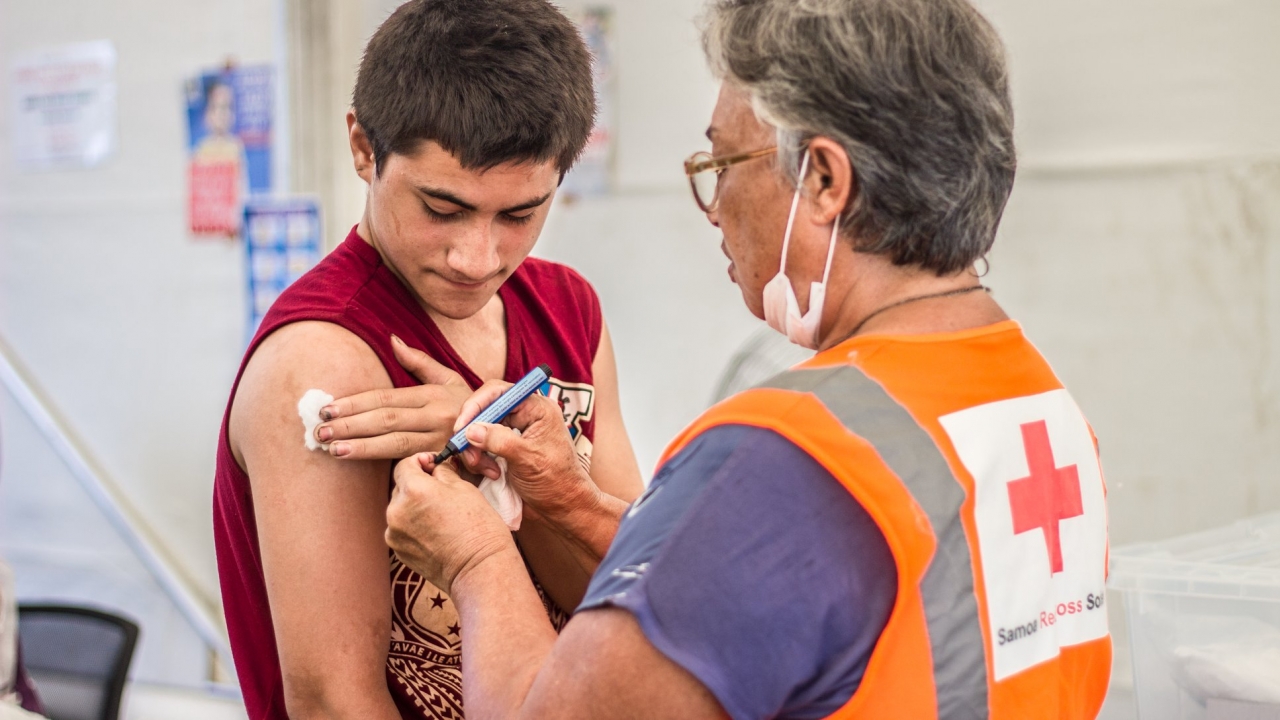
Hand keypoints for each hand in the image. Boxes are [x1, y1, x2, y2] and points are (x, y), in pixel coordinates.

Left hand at [317, 335, 470, 459]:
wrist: (503, 435)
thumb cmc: (468, 406)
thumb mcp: (449, 379)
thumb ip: (419, 362)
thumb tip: (392, 339)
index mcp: (433, 394)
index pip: (386, 398)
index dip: (355, 403)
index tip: (328, 408)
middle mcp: (437, 417)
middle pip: (386, 420)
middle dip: (350, 425)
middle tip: (320, 430)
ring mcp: (441, 442)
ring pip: (395, 444)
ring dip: (362, 447)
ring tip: (332, 449)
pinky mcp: (445, 463)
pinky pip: (411, 465)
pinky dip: (386, 468)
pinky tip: (365, 468)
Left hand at [385, 453, 517, 594]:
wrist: (480, 568)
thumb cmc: (478, 527)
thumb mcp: (464, 488)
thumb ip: (442, 472)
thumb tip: (434, 467)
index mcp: (413, 490)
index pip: (405, 465)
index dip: (421, 461)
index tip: (434, 466)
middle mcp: (396, 511)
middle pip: (401, 487)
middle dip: (419, 485)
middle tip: (442, 492)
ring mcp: (394, 533)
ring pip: (401, 509)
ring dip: (415, 506)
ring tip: (440, 515)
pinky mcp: (398, 551)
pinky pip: (402, 529)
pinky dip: (414, 525)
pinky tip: (436, 531)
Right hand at [454, 381, 599, 520]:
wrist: (564, 506)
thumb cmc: (556, 481)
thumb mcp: (527, 459)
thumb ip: (499, 441)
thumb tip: (471, 430)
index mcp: (537, 408)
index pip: (499, 392)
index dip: (476, 405)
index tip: (462, 426)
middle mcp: (525, 414)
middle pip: (486, 410)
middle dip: (473, 433)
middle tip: (466, 453)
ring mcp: (515, 431)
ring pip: (481, 429)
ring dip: (476, 450)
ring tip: (486, 470)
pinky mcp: (506, 447)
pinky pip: (483, 445)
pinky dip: (481, 459)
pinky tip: (492, 474)